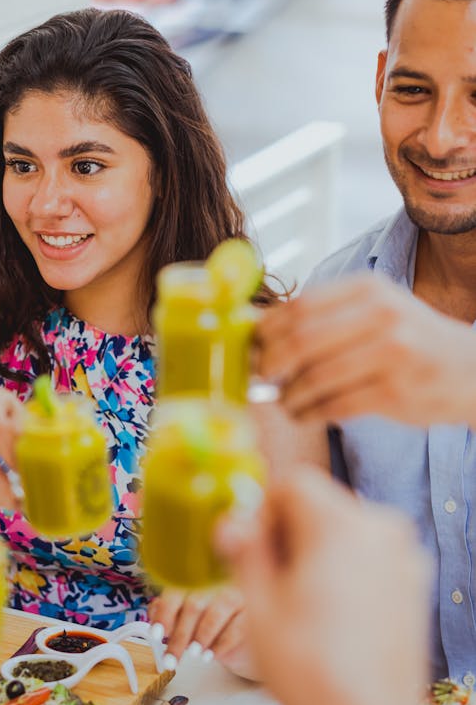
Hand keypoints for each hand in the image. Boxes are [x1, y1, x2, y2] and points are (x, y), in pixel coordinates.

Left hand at [148, 586, 257, 676]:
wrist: (252, 643)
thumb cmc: (216, 628)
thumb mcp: (189, 622)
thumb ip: (170, 612)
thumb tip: (153, 613)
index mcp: (199, 580)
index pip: (177, 590)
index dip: (165, 612)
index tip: (156, 633)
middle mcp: (219, 583)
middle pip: (194, 604)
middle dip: (179, 635)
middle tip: (171, 658)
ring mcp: (240, 595)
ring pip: (215, 612)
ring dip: (201, 637)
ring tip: (195, 654)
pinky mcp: (256, 613)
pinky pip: (236, 627)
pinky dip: (221, 644)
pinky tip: (212, 654)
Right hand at [214, 467, 429, 704]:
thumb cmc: (312, 672)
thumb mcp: (258, 606)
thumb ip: (245, 552)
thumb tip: (229, 523)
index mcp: (341, 525)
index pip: (295, 483)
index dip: (264, 507)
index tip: (249, 543)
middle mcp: (382, 530)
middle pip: (322, 504)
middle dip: (289, 531)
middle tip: (265, 577)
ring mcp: (405, 558)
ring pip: (346, 531)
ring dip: (316, 551)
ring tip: (296, 602)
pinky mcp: (414, 584)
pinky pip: (370, 557)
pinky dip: (346, 570)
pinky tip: (327, 615)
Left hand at [257, 273, 475, 425]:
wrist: (472, 370)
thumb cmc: (409, 341)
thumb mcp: (373, 312)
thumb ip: (322, 316)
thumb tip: (253, 327)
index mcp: (369, 289)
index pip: (299, 306)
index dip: (266, 331)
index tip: (251, 349)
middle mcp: (381, 316)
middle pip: (301, 340)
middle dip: (269, 365)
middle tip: (260, 380)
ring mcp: (392, 354)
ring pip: (314, 377)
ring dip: (288, 396)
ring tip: (284, 401)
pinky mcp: (396, 392)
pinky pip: (335, 405)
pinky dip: (310, 413)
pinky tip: (304, 414)